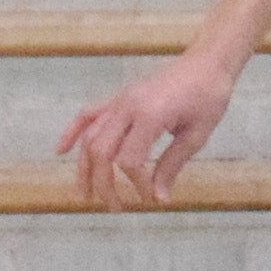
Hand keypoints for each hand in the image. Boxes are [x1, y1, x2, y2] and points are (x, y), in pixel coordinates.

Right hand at [55, 50, 237, 207]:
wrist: (206, 63)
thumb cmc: (209, 98)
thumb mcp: (197, 135)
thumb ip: (172, 164)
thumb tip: (158, 198)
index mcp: (150, 116)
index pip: (129, 160)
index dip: (136, 184)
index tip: (150, 198)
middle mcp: (127, 107)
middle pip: (101, 151)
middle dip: (103, 183)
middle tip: (115, 207)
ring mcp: (119, 101)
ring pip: (90, 137)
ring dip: (84, 167)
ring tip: (84, 194)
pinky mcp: (118, 98)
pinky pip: (87, 115)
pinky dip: (72, 132)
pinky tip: (62, 151)